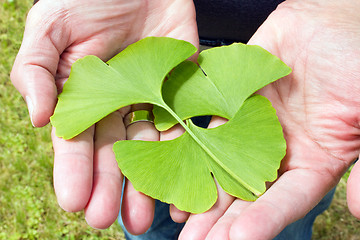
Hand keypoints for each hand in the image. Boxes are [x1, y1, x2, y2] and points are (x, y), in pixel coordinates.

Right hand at [11, 0, 197, 230]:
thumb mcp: (51, 26)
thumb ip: (36, 70)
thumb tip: (35, 118)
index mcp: (84, 97)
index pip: (76, 141)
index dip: (75, 170)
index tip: (74, 201)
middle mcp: (117, 106)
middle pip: (114, 153)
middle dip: (110, 186)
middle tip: (108, 219)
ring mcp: (152, 101)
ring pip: (150, 149)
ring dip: (148, 182)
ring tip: (147, 217)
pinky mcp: (183, 93)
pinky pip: (187, 127)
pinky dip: (188, 155)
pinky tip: (187, 181)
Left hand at [177, 1, 359, 238]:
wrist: (340, 20)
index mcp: (311, 158)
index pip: (284, 199)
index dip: (263, 219)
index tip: (237, 239)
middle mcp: (276, 146)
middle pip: (245, 188)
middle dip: (220, 216)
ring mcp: (251, 119)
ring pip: (220, 157)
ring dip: (199, 183)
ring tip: (177, 213)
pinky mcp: (232, 92)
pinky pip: (207, 115)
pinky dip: (189, 136)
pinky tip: (171, 158)